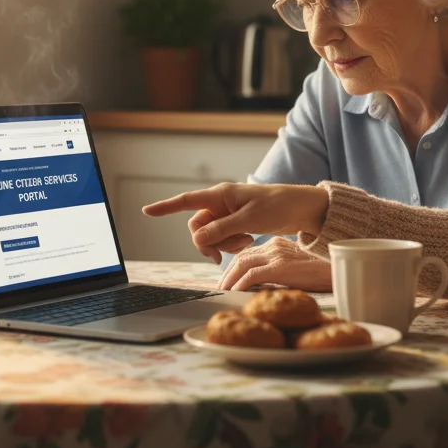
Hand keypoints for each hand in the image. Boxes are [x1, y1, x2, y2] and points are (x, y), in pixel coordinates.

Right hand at [142, 182, 329, 264]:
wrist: (301, 209)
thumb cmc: (278, 206)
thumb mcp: (248, 220)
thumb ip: (221, 230)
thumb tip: (197, 239)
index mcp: (221, 195)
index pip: (187, 201)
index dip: (165, 207)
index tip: (146, 211)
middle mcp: (220, 203)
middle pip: (197, 227)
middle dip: (208, 242)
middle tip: (224, 253)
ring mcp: (228, 214)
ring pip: (210, 235)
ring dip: (223, 244)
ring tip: (245, 242)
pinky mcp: (236, 223)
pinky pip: (223, 238)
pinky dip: (231, 245)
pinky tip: (247, 241)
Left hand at [218, 236, 332, 291]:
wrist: (339, 271)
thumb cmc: (321, 273)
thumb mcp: (296, 268)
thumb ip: (279, 271)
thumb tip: (263, 287)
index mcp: (277, 245)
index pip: (248, 254)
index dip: (234, 267)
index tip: (227, 280)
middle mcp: (274, 247)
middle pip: (241, 258)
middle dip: (227, 274)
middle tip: (218, 289)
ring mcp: (277, 256)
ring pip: (242, 264)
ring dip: (229, 279)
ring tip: (222, 292)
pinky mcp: (280, 267)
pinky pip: (252, 275)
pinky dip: (240, 284)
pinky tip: (234, 293)